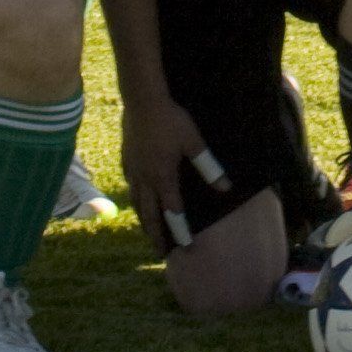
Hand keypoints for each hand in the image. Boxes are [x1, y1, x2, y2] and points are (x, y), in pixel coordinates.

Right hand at [121, 91, 228, 258]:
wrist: (142, 100)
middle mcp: (145, 178)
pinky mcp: (126, 158)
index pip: (172, 211)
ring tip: (147, 230)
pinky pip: (130, 185)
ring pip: (136, 202)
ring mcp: (133, 169)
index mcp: (163, 177)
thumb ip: (209, 167)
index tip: (184, 247)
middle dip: (155, 234)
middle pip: (149, 214)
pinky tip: (137, 197)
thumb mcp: (194, 143)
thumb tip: (226, 188)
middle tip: (159, 252)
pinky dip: (135, 197)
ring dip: (143, 218)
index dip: (179, 230)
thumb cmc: (171, 120)